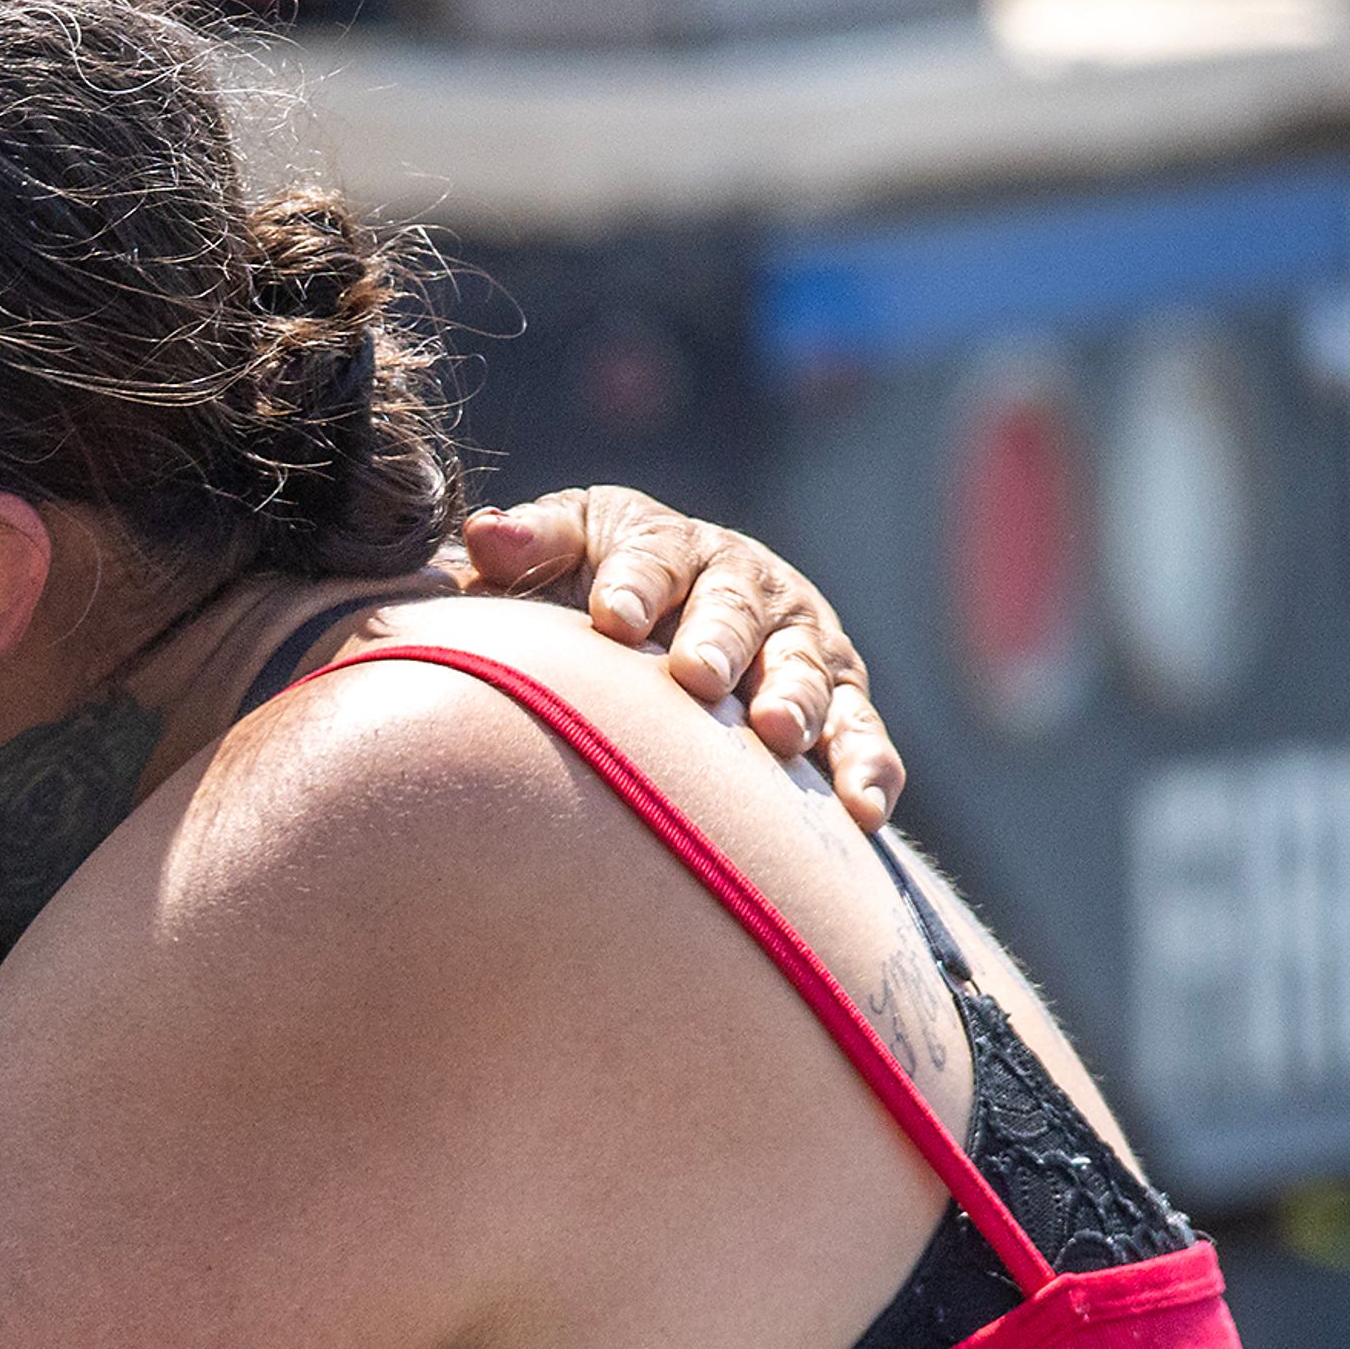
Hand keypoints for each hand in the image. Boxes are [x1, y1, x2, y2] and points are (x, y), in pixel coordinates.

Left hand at [453, 488, 905, 830]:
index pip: (652, 557)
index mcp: (673, 546)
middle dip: (718, 640)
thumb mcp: (565, 553)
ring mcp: (800, 645)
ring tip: (777, 735)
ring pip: (806, 671)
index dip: (633, 584)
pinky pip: (861, 736)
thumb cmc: (600, 592)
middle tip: (698, 676)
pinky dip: (867, 768)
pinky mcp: (842, 703)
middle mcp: (747, 587)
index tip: (609, 617)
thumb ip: (528, 546)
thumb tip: (482, 537)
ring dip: (796, 701)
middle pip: (735, 611)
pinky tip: (859, 811)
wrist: (673, 629)